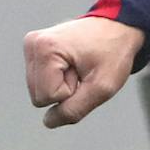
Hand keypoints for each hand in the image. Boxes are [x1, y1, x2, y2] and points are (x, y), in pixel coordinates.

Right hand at [24, 16, 144, 126]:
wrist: (118, 28)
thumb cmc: (113, 53)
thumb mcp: (102, 88)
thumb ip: (74, 110)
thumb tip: (48, 121)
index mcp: (45, 48)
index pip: (46, 98)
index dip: (70, 93)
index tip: (84, 72)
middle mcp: (32, 43)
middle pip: (39, 96)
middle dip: (64, 90)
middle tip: (82, 70)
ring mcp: (31, 45)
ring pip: (38, 91)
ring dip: (61, 85)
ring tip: (78, 66)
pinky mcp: (34, 49)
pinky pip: (40, 82)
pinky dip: (57, 78)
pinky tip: (71, 64)